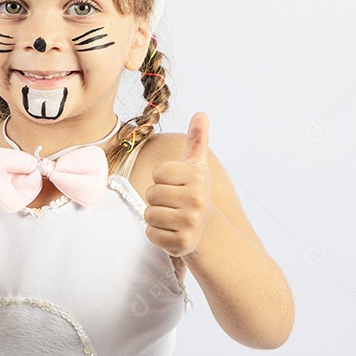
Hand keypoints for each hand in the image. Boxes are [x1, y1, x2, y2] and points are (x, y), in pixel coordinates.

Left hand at [144, 112, 211, 257]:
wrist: (206, 230)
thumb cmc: (194, 191)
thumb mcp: (196, 165)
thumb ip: (197, 139)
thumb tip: (201, 113)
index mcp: (197, 176)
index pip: (157, 173)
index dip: (162, 179)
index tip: (176, 185)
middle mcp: (197, 199)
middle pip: (151, 194)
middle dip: (157, 199)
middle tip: (174, 204)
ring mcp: (190, 222)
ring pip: (148, 214)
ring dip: (155, 216)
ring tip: (172, 217)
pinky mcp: (182, 243)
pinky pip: (150, 234)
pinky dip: (156, 234)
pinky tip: (171, 231)